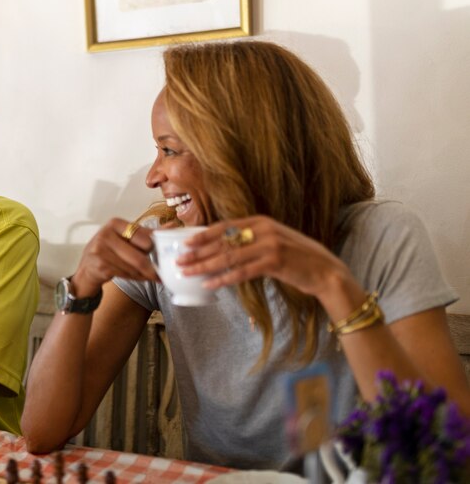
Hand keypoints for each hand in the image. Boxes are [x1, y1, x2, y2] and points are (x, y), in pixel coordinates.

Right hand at [72, 218, 157, 296]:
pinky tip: (137, 277)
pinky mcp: (101, 265)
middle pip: (139, 255)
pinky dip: (136, 278)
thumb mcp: (124, 238)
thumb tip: (171, 227)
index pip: (144, 236)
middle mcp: (106, 234)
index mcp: (115, 223)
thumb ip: (146, 234)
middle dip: (151, 266)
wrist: (86, 269)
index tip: (159, 253)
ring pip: (134, 267)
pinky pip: (126, 274)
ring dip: (144, 274)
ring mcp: (101, 250)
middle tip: (159, 272)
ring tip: (149, 275)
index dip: (153, 247)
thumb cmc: (109, 251)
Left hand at [175, 216, 354, 301]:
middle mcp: (263, 229)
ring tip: (187, 272)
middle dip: (198, 252)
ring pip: (228, 257)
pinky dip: (223, 279)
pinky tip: (209, 284)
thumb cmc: (297, 258)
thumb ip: (251, 240)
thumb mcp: (273, 241)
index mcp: (261, 221)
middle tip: (179, 260)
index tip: (185, 242)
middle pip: (222, 242)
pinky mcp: (274, 262)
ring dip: (204, 266)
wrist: (326, 271)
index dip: (203, 235)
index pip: (225, 227)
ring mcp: (269, 245)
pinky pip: (242, 272)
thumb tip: (223, 247)